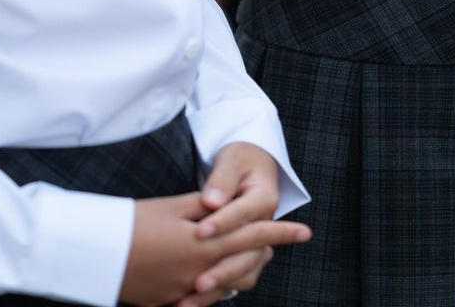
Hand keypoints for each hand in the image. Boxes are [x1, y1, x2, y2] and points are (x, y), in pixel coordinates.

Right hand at [119, 190, 308, 306]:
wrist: (97, 253)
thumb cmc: (135, 223)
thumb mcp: (173, 208)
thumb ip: (206, 208)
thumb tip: (228, 206)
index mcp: (204, 245)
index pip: (252, 237)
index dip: (281, 234)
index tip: (305, 231)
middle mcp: (199, 273)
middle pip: (244, 266)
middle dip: (264, 253)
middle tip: (280, 244)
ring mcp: (184, 292)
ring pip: (226, 286)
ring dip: (241, 270)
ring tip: (254, 257)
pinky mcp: (168, 302)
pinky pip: (202, 298)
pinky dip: (215, 286)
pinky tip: (215, 276)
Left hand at [175, 143, 307, 305]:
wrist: (250, 167)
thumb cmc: (239, 161)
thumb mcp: (232, 161)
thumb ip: (222, 180)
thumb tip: (211, 202)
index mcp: (264, 198)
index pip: (243, 214)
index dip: (222, 224)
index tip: (199, 232)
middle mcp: (265, 225)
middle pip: (247, 254)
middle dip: (222, 269)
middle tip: (198, 282)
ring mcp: (256, 244)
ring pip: (243, 273)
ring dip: (220, 287)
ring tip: (191, 301)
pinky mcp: (244, 255)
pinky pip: (234, 278)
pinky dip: (216, 291)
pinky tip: (190, 301)